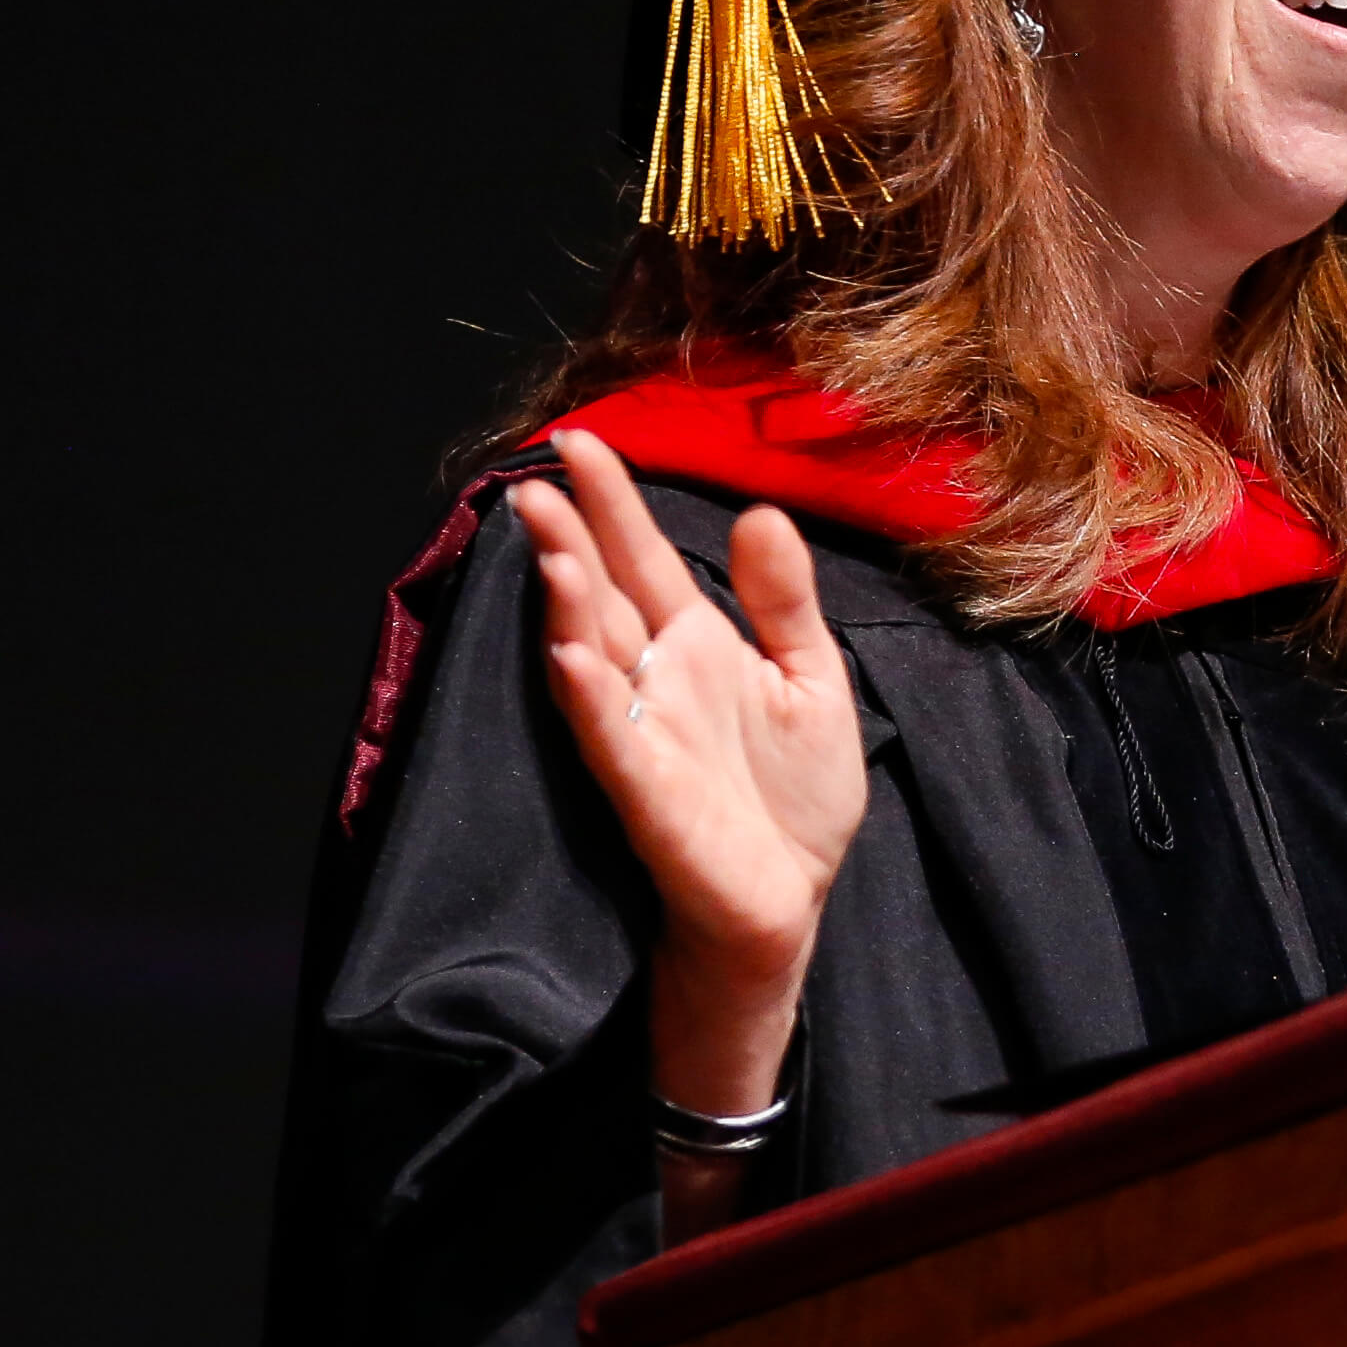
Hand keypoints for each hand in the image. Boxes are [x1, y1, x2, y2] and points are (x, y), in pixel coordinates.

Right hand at [509, 430, 870, 1116]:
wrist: (790, 906)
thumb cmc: (793, 801)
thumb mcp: (811, 680)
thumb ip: (783, 601)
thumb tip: (761, 512)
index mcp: (695, 646)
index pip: (642, 560)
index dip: (613, 503)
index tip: (578, 440)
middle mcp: (655, 681)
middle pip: (601, 594)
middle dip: (569, 536)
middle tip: (535, 477)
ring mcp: (644, 735)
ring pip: (590, 656)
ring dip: (565, 604)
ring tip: (546, 544)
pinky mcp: (647, 794)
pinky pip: (610, 738)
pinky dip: (589, 697)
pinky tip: (568, 656)